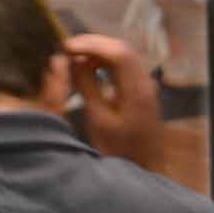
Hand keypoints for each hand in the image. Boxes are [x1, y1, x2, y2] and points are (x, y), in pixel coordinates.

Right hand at [55, 34, 156, 160]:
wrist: (145, 169)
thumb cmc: (119, 150)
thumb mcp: (98, 119)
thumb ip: (87, 86)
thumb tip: (74, 60)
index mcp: (137, 90)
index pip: (118, 52)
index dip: (91, 44)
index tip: (67, 46)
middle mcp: (146, 82)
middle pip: (122, 49)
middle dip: (94, 44)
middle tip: (67, 47)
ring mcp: (146, 85)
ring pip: (123, 56)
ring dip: (99, 51)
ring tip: (74, 55)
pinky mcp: (142, 90)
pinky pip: (124, 67)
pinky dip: (105, 62)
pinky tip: (88, 67)